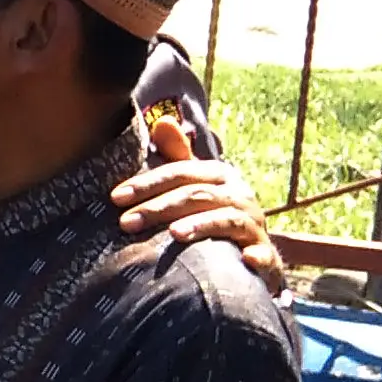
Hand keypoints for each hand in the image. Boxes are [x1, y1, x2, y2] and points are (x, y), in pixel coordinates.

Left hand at [113, 114, 285, 290]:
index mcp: (219, 174)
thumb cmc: (213, 210)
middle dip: (158, 208)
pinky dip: (256, 255)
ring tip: (174, 234)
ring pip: (225, 219)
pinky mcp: (265, 253)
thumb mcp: (196, 182)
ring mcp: (254, 223)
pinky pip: (263, 253)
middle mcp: (239, 194)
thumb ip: (177, 156)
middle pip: (196, 195)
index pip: (179, 172)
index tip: (116, 197)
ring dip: (201, 225)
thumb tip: (162, 121)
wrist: (252, 246)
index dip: (147, 183)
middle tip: (125, 222)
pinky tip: (246, 260)